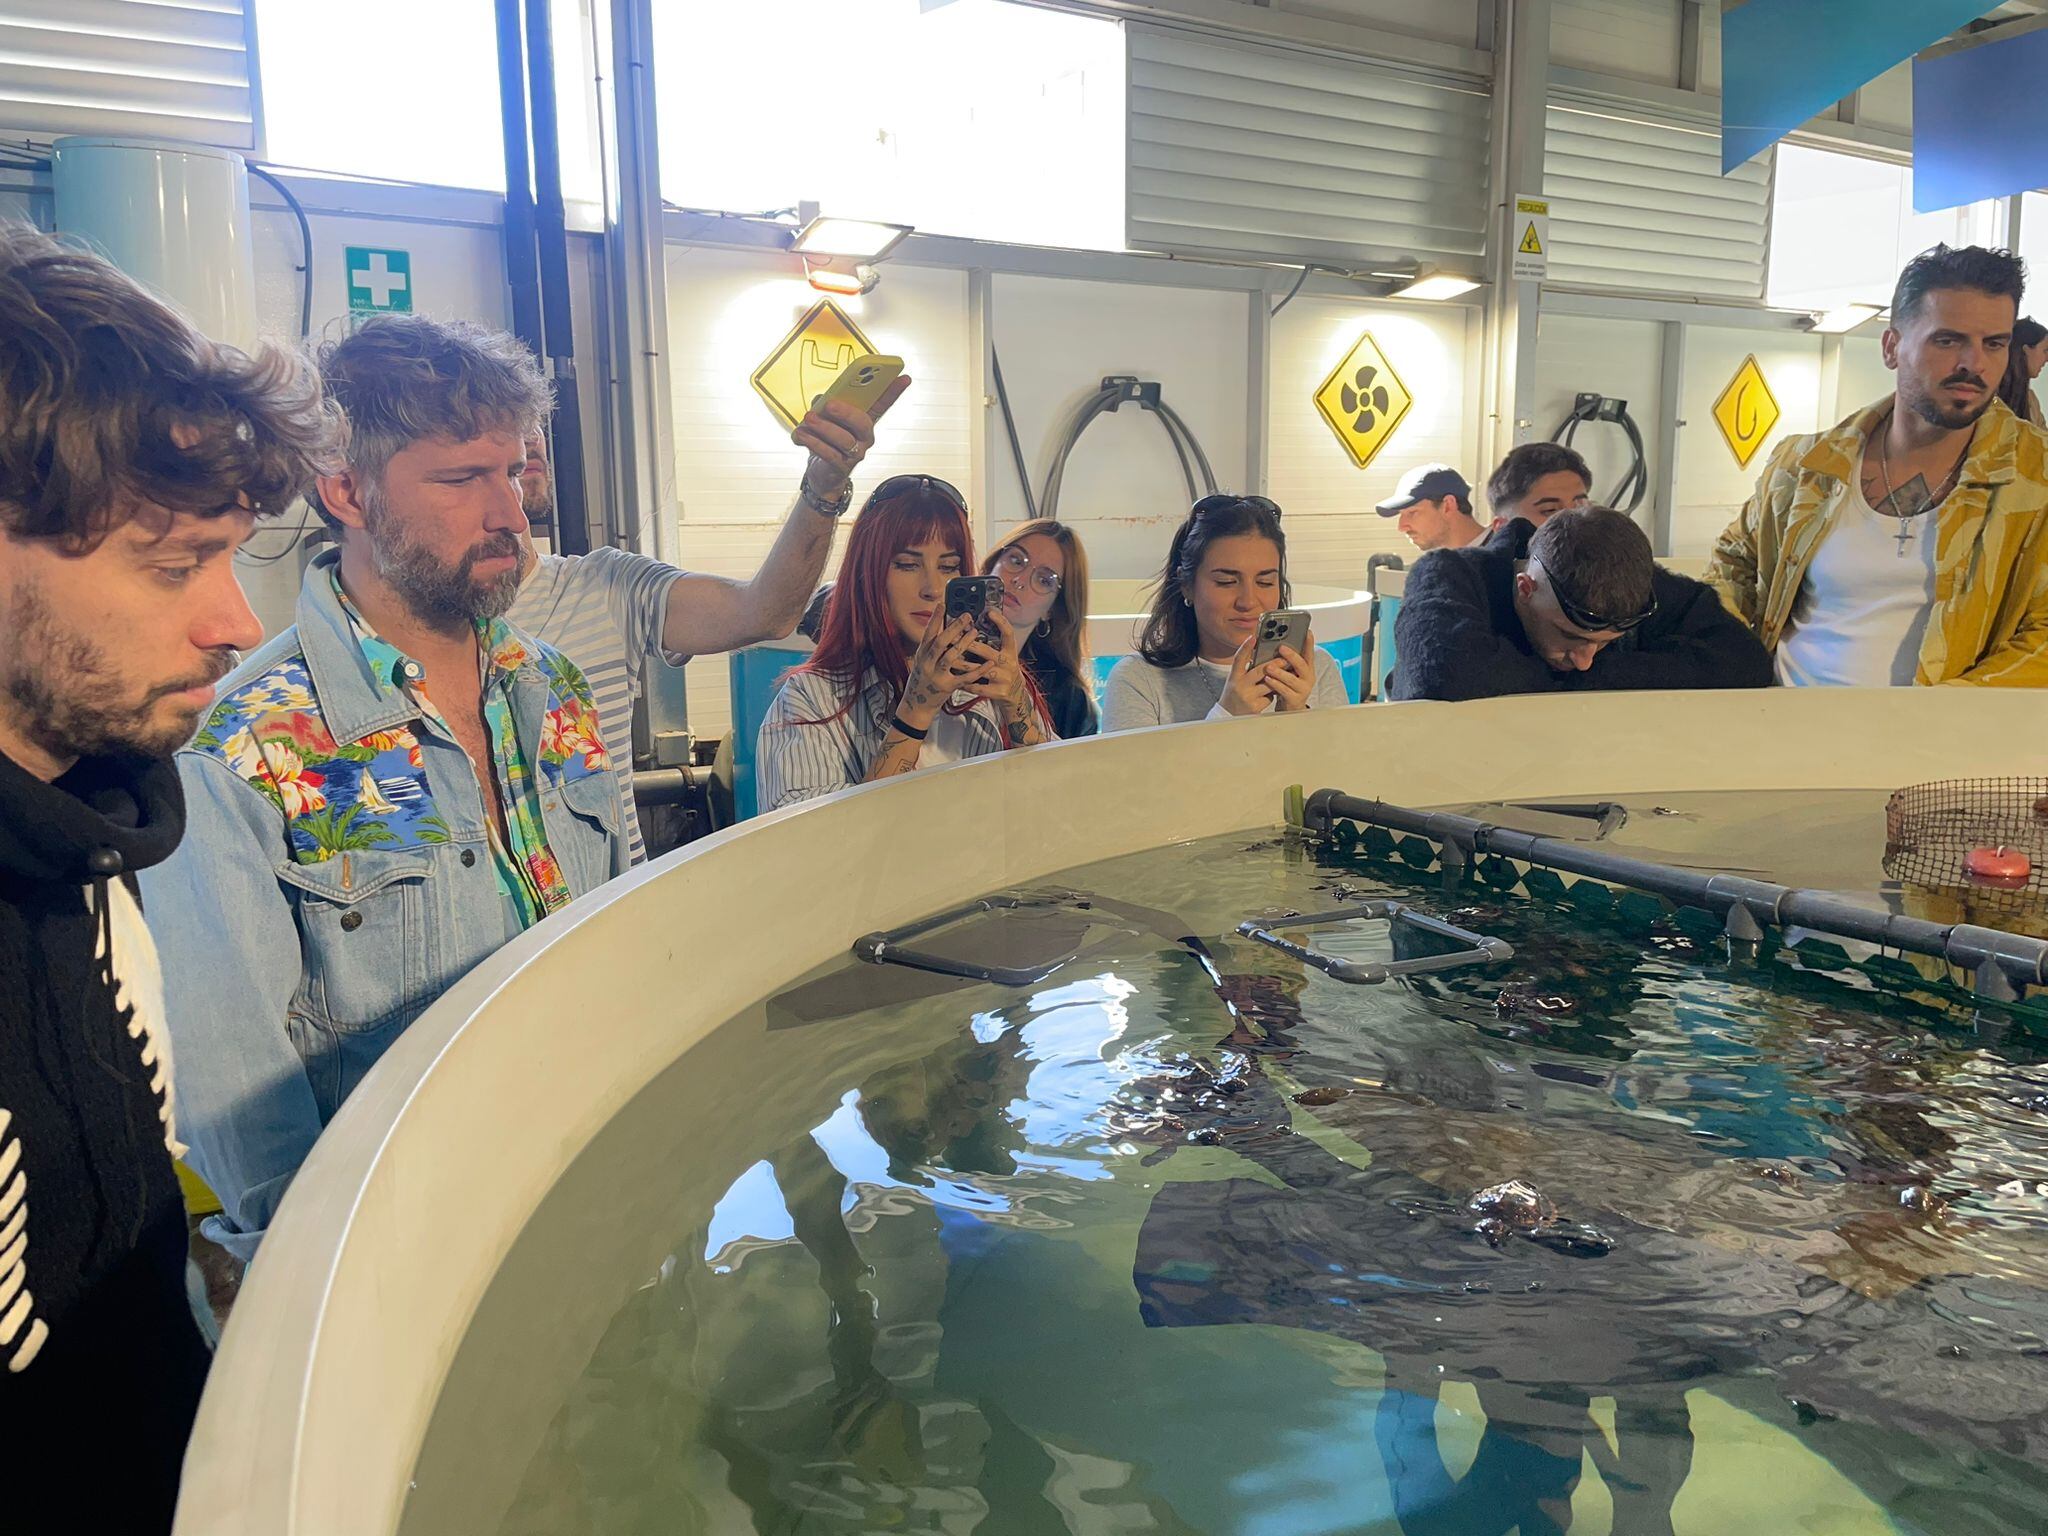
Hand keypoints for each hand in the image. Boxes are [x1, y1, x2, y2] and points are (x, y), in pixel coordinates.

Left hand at [795, 376, 912, 496]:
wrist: (821, 472)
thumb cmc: (826, 439)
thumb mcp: (826, 416)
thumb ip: (825, 404)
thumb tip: (821, 401)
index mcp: (865, 420)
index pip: (883, 404)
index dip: (894, 391)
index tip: (904, 377)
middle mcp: (865, 437)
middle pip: (863, 422)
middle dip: (846, 412)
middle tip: (829, 404)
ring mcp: (856, 453)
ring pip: (843, 439)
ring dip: (824, 428)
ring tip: (808, 419)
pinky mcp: (842, 467)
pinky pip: (829, 453)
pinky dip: (813, 442)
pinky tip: (801, 435)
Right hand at [899, 611, 979, 728]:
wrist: (916, 705)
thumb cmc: (921, 680)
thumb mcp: (921, 662)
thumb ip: (931, 648)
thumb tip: (944, 630)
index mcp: (921, 655)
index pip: (928, 633)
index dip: (935, 619)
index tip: (943, 605)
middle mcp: (927, 663)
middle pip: (940, 642)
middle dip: (954, 628)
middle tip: (967, 616)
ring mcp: (937, 675)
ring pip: (951, 657)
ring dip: (964, 643)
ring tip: (975, 632)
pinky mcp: (947, 687)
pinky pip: (965, 678)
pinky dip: (978, 670)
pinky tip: (989, 663)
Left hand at [955, 609, 1027, 715]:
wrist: (1015, 693)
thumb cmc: (1003, 668)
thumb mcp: (1003, 654)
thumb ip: (993, 642)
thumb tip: (974, 623)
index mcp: (1010, 650)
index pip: (1008, 633)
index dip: (1001, 622)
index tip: (989, 612)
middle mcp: (1009, 663)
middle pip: (986, 651)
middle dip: (967, 644)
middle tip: (952, 637)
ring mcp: (1004, 678)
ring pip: (977, 670)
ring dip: (960, 664)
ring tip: (946, 658)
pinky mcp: (998, 692)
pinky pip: (977, 687)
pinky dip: (964, 683)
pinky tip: (953, 678)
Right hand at [1219, 635, 1275, 716]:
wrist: (1228, 716)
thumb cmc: (1234, 694)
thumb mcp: (1236, 680)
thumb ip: (1246, 669)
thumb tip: (1263, 656)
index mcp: (1234, 677)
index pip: (1238, 659)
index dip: (1245, 647)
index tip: (1253, 637)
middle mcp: (1239, 686)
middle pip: (1259, 671)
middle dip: (1273, 664)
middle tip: (1285, 659)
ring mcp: (1248, 697)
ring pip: (1269, 684)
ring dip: (1276, 680)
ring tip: (1283, 675)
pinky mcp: (1255, 707)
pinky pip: (1270, 697)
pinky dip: (1272, 694)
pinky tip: (1269, 694)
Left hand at [1266, 643, 1314, 711]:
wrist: (1290, 707)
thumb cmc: (1288, 685)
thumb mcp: (1290, 671)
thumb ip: (1287, 661)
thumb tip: (1276, 644)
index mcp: (1307, 668)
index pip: (1309, 653)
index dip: (1309, 643)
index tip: (1307, 631)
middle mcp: (1308, 677)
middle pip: (1302, 665)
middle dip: (1291, 656)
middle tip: (1281, 648)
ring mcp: (1303, 689)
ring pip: (1291, 679)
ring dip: (1279, 672)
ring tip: (1269, 667)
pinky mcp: (1295, 699)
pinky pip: (1285, 691)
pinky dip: (1275, 684)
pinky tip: (1267, 679)